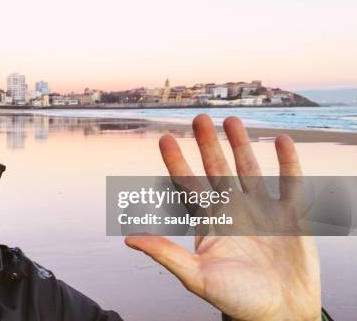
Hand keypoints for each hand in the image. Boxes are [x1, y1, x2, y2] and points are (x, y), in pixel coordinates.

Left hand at [125, 114, 320, 320]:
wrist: (279, 316)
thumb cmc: (236, 301)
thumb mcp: (196, 277)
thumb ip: (166, 254)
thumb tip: (128, 238)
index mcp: (209, 223)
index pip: (188, 186)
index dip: (176, 163)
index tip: (164, 139)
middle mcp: (233, 211)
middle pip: (216, 170)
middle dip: (207, 145)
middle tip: (198, 119)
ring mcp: (262, 211)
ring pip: (249, 170)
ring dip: (241, 145)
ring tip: (232, 121)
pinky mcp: (291, 216)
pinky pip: (290, 183)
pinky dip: (287, 163)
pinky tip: (281, 141)